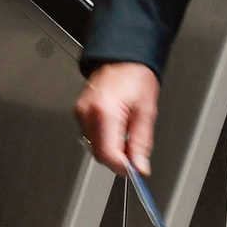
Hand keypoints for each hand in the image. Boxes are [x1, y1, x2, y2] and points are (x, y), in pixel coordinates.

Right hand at [74, 61, 159, 177]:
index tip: (135, 170)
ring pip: (94, 146)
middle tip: (136, 152)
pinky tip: (116, 126)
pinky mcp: (79, 111)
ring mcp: (81, 112)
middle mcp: (88, 113)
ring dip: (111, 148)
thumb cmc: (135, 76)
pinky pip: (90, 135)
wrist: (122, 56)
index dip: (122, 167)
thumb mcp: (146, 111)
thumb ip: (141, 143)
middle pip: (99, 153)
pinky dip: (104, 138)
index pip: (108, 154)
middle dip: (118, 158)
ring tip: (126, 132)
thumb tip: (139, 166)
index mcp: (105, 112)